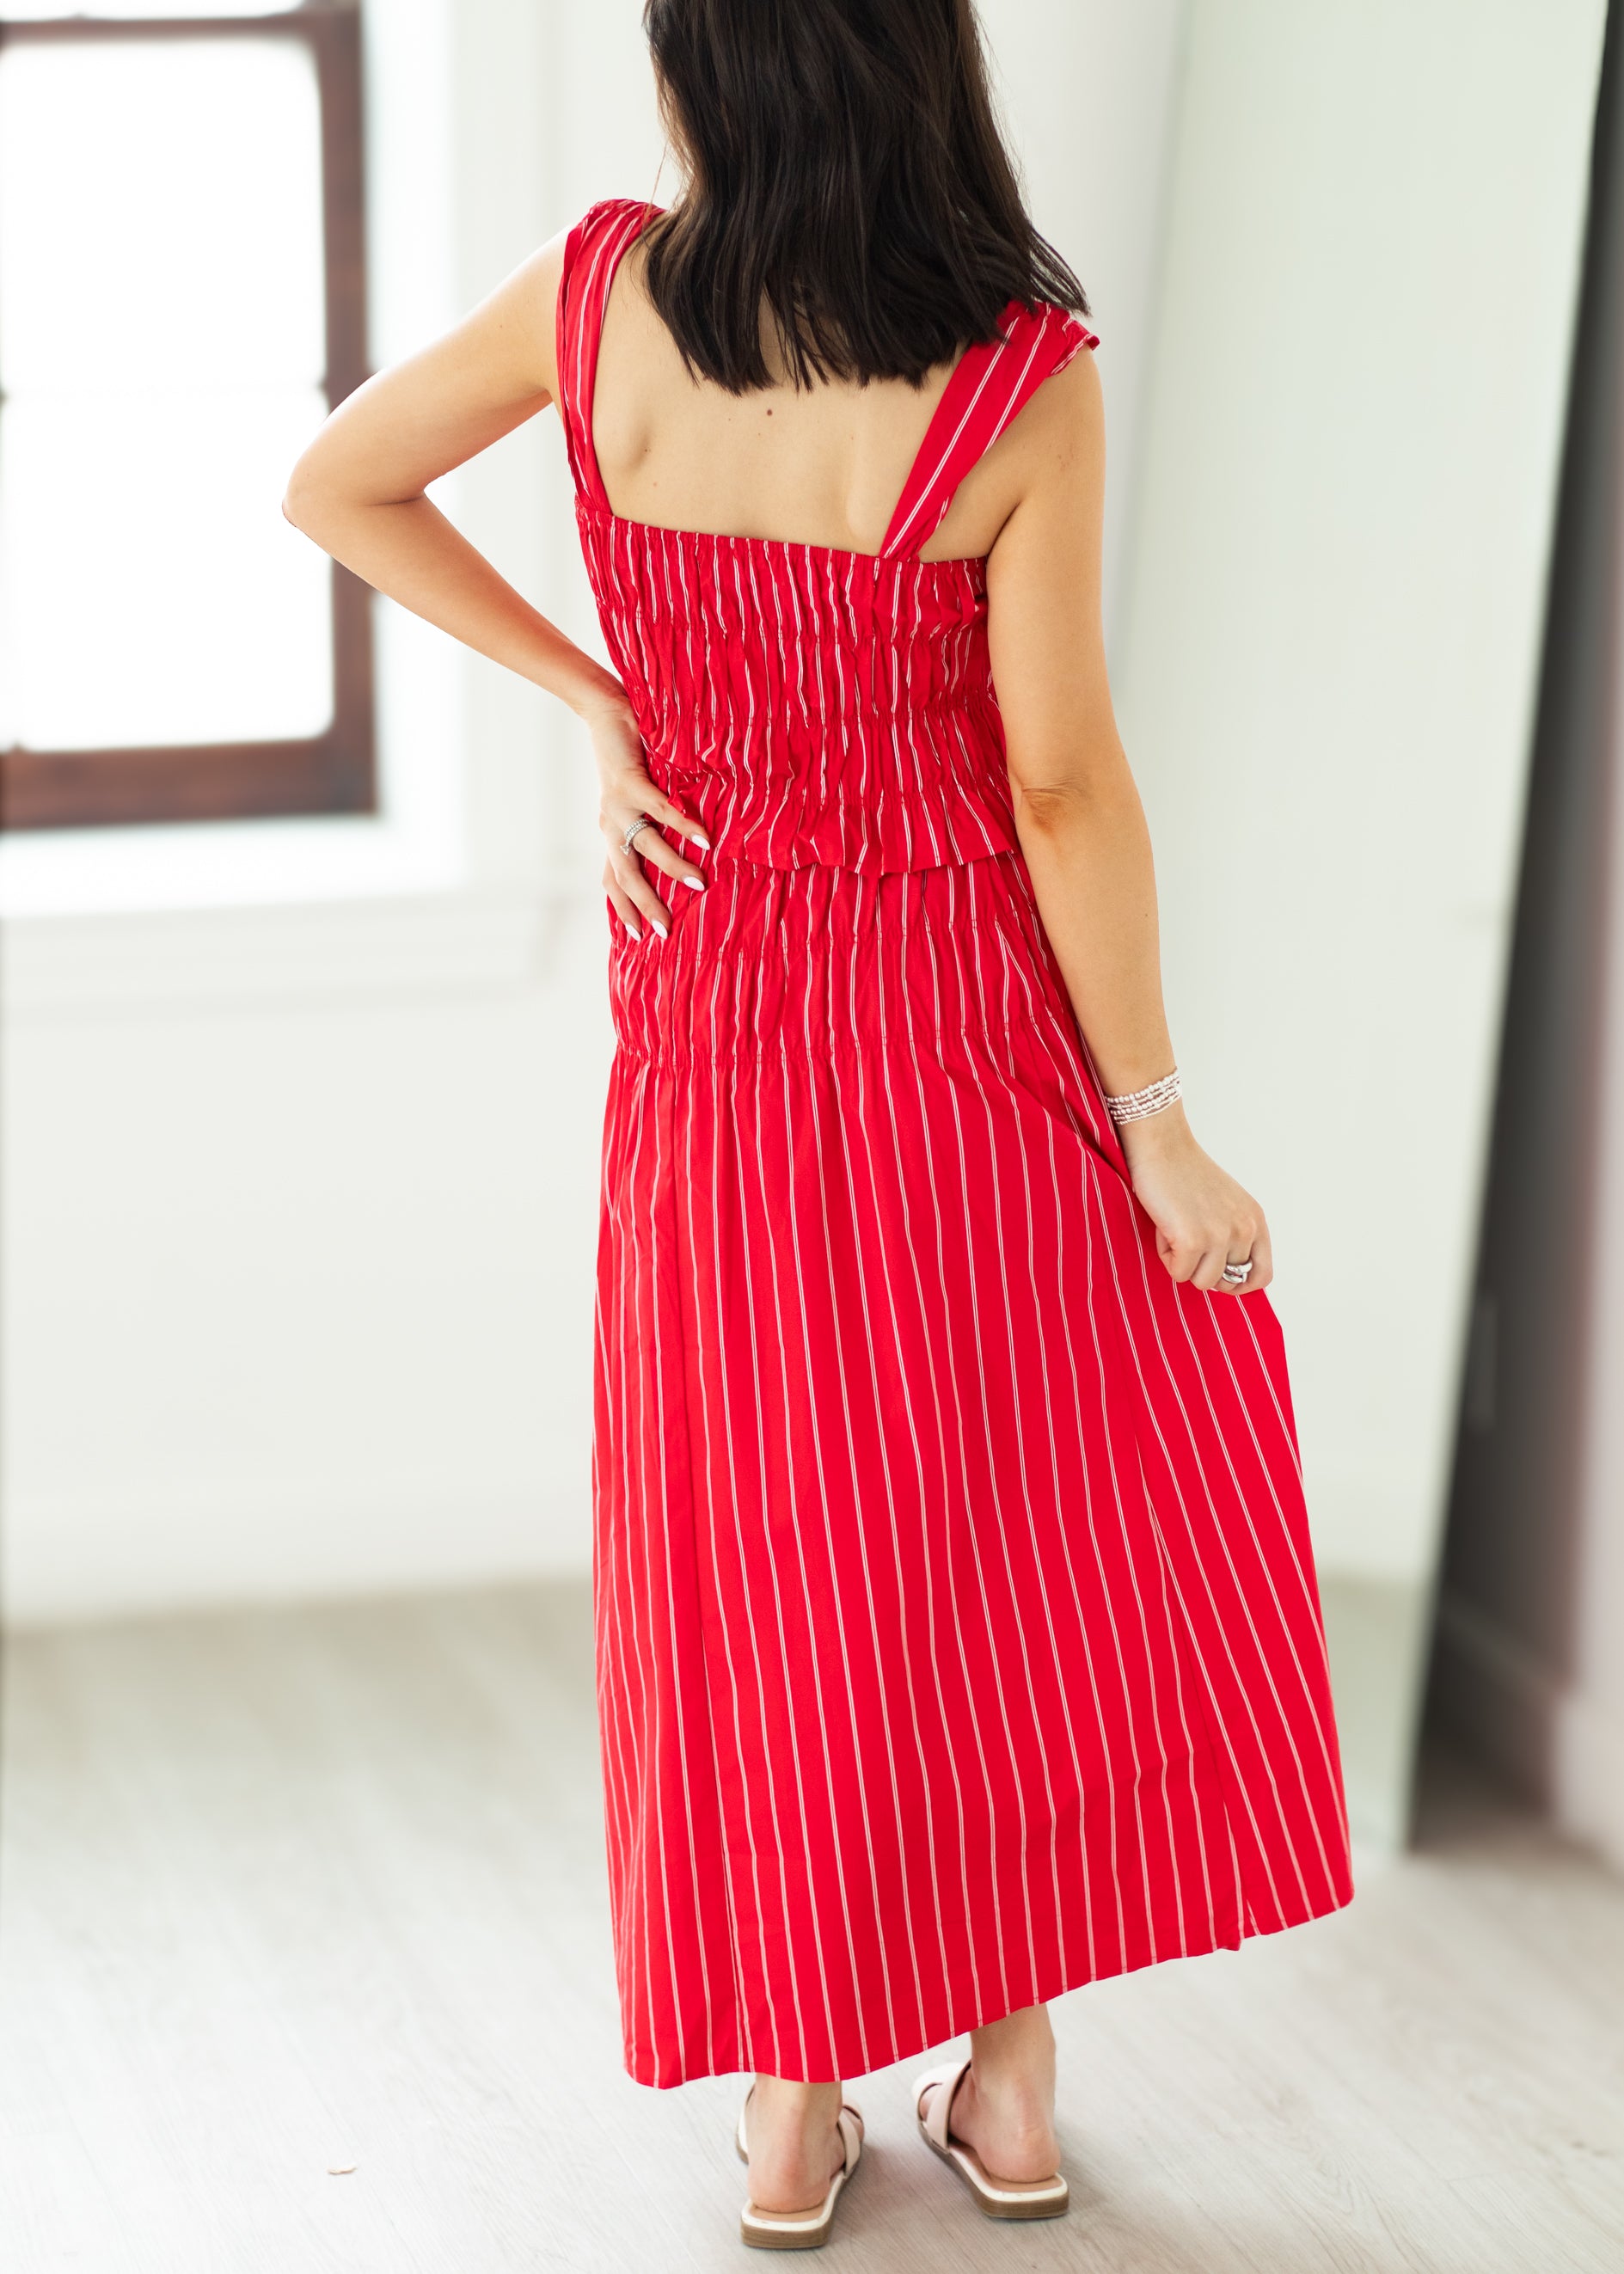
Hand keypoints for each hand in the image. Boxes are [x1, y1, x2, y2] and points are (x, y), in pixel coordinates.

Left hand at [586, 693, 708, 939]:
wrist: (604, 712)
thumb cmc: (628, 753)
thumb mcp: (636, 797)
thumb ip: (651, 822)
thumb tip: (685, 847)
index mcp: (612, 831)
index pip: (613, 879)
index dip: (623, 909)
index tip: (638, 939)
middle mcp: (611, 823)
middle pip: (625, 875)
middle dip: (644, 905)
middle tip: (665, 931)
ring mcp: (617, 804)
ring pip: (644, 847)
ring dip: (672, 867)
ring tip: (699, 883)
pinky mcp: (629, 781)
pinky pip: (659, 809)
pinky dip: (683, 825)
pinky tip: (703, 838)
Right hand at [1116, 1104, 1272, 1295]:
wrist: (1163, 1148)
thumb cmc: (1186, 1174)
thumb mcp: (1227, 1205)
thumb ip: (1234, 1234)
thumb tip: (1226, 1277)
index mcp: (1255, 1221)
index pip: (1263, 1274)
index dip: (1240, 1284)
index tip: (1219, 1279)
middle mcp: (1244, 1230)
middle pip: (1226, 1281)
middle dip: (1202, 1267)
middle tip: (1186, 1239)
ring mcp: (1220, 1236)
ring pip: (1202, 1282)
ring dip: (1183, 1263)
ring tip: (1175, 1231)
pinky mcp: (1193, 1241)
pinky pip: (1178, 1273)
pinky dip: (1166, 1256)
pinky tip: (1164, 1229)